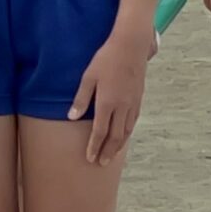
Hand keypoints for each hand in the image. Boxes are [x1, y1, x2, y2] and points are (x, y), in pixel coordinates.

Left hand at [71, 23, 153, 163]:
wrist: (130, 47)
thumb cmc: (105, 60)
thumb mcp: (88, 77)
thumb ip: (81, 99)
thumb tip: (72, 117)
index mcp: (107, 103)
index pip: (100, 132)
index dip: (94, 146)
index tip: (90, 158)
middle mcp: (122, 107)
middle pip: (115, 136)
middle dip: (108, 151)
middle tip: (101, 163)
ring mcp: (133, 104)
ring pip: (126, 131)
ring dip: (119, 145)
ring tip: (112, 155)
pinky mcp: (139, 99)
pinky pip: (133, 122)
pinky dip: (127, 133)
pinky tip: (123, 136)